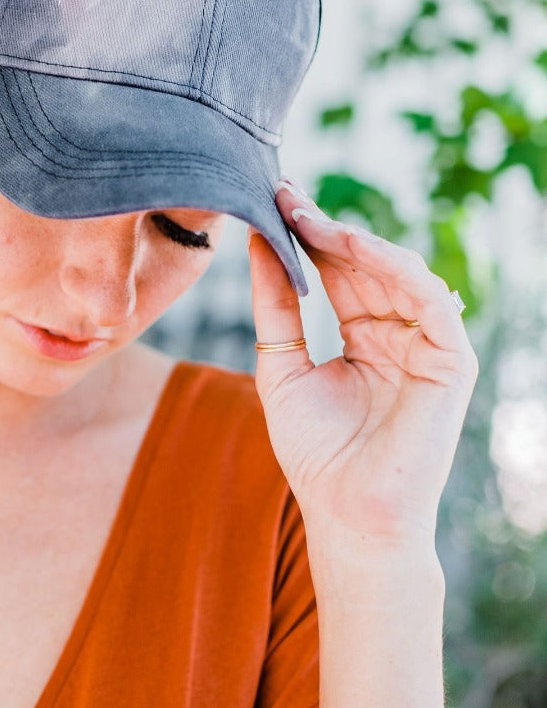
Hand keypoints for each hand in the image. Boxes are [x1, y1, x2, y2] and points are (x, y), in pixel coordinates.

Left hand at [247, 182, 478, 543]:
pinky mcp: (451, 361)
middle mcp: (398, 335)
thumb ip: (276, 305)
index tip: (272, 200)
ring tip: (308, 218)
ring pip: (398, 273)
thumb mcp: (281, 365)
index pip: (337, 274)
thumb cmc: (316, 453)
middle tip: (284, 194)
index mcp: (363, 337)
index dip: (307, 238)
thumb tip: (257, 241)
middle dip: (324, 228)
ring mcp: (427, 347)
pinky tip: (354, 246)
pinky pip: (429, 300)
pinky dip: (394, 268)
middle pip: (365, 266)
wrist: (347, 513)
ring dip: (354, 241)